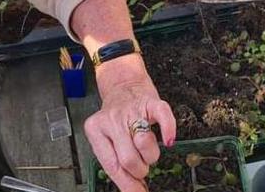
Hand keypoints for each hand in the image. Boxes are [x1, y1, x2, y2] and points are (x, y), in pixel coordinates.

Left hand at [86, 57, 176, 191]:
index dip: (128, 183)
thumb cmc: (117, 116)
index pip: (112, 166)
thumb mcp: (108, 137)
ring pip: (145, 143)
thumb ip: (117, 161)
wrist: (123, 83)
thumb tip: (135, 190)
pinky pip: (164, 117)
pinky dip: (169, 131)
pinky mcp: (150, 101)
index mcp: (96, 131)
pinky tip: (169, 139)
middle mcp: (111, 120)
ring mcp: (131, 109)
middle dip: (140, 170)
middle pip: (128, 159)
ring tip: (148, 151)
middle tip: (142, 167)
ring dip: (151, 155)